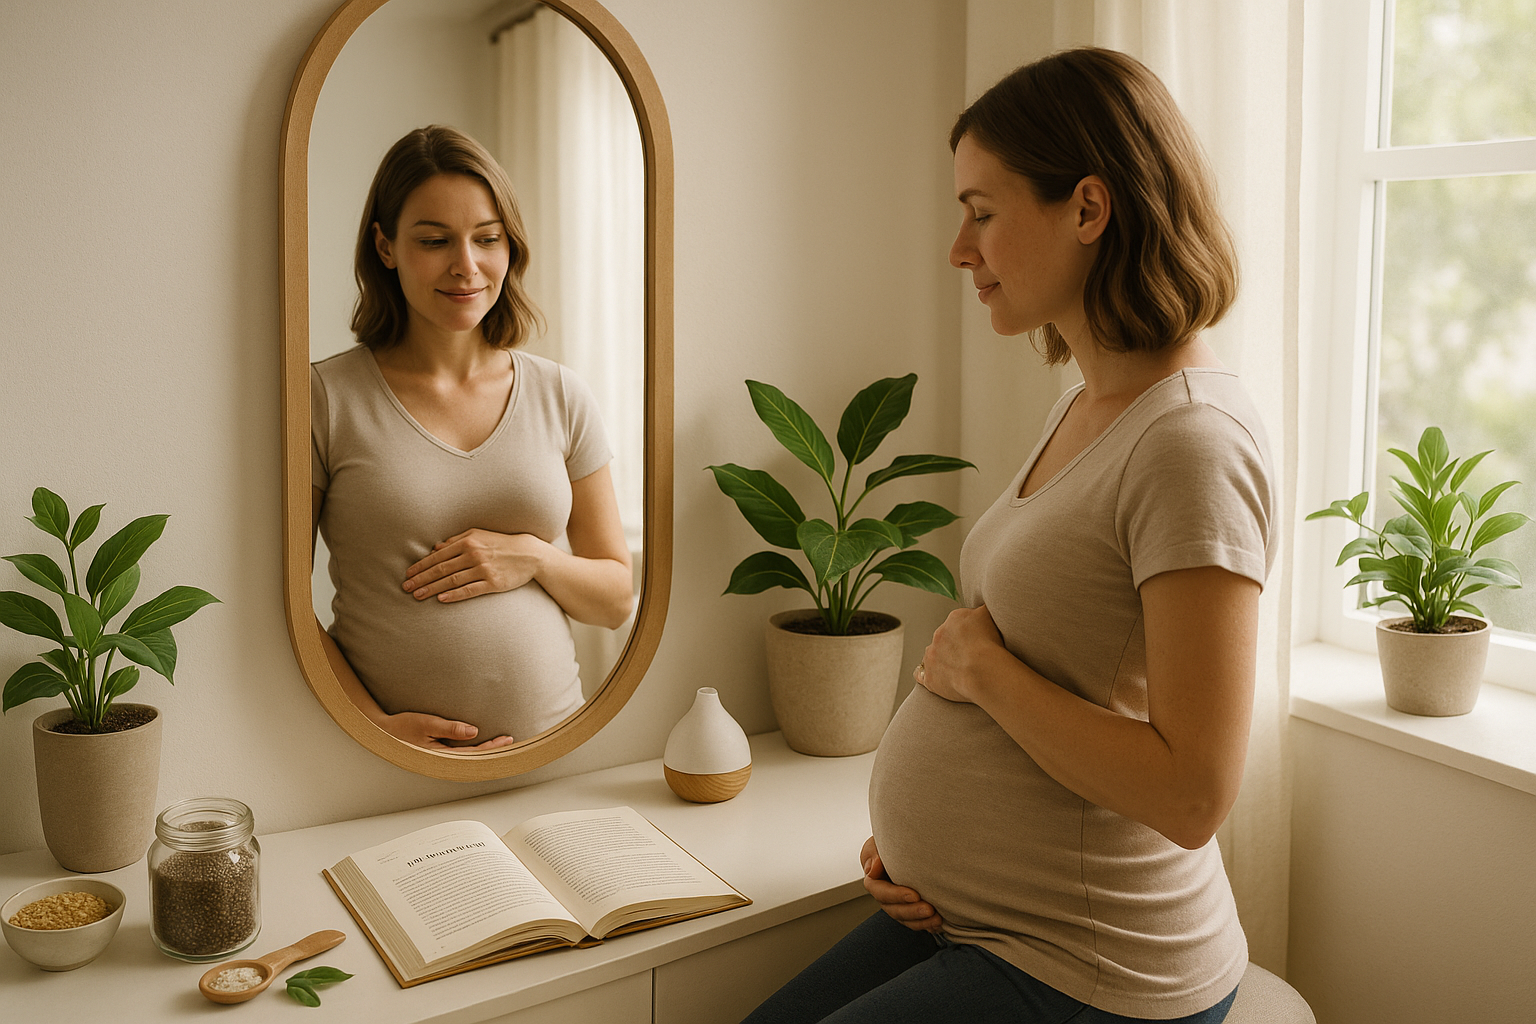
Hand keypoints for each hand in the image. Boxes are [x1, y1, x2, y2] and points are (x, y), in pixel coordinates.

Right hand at [378, 711, 514, 750]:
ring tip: (500, 744)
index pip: (472, 754)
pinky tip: (479, 744)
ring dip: (483, 751)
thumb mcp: (426, 724)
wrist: (381, 732)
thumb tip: (473, 732)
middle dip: (492, 751)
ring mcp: (438, 758)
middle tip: (510, 741)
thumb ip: (450, 728)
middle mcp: (440, 761)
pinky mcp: (435, 753)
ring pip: (467, 757)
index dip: (491, 748)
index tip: (506, 739)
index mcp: (439, 757)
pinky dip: (472, 749)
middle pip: (473, 758)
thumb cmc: (401, 727)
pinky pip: (458, 754)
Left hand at [403, 529, 546, 602]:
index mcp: (467, 542)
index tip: (408, 575)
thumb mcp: (479, 535)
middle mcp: (473, 555)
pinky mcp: (493, 583)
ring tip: (417, 596)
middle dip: (421, 579)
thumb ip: (456, 540)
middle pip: (441, 569)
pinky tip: (441, 599)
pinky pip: (470, 590)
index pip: (438, 556)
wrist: (530, 554)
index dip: (421, 566)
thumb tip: (435, 548)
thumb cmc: (501, 543)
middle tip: (406, 588)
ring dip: (432, 589)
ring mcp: (483, 569)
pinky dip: (454, 595)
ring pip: (452, 580)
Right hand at [860, 837, 941, 931]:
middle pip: (894, 910)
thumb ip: (873, 853)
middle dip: (912, 911)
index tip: (914, 895)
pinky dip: (927, 925)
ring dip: (921, 921)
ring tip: (937, 919)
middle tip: (929, 909)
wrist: (906, 846)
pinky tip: (939, 924)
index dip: (896, 896)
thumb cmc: (890, 841)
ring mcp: (897, 905)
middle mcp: (885, 896)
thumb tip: (872, 869)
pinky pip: (916, 923)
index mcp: (874, 880)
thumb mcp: (877, 843)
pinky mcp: (911, 910)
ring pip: (906, 919)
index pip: (880, 892)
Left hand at [914, 604, 1005, 703]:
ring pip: (933, 654)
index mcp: (955, 619)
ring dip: (942, 659)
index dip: (969, 632)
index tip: (978, 641)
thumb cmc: (990, 645)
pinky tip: (933, 677)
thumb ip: (984, 609)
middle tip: (971, 656)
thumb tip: (981, 608)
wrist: (982, 671)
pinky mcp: (929, 677)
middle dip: (956, 645)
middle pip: (946, 637)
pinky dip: (925, 675)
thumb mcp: (991, 616)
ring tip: (958, 669)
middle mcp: (939, 635)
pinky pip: (921, 674)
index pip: (960, 622)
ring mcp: (932, 656)